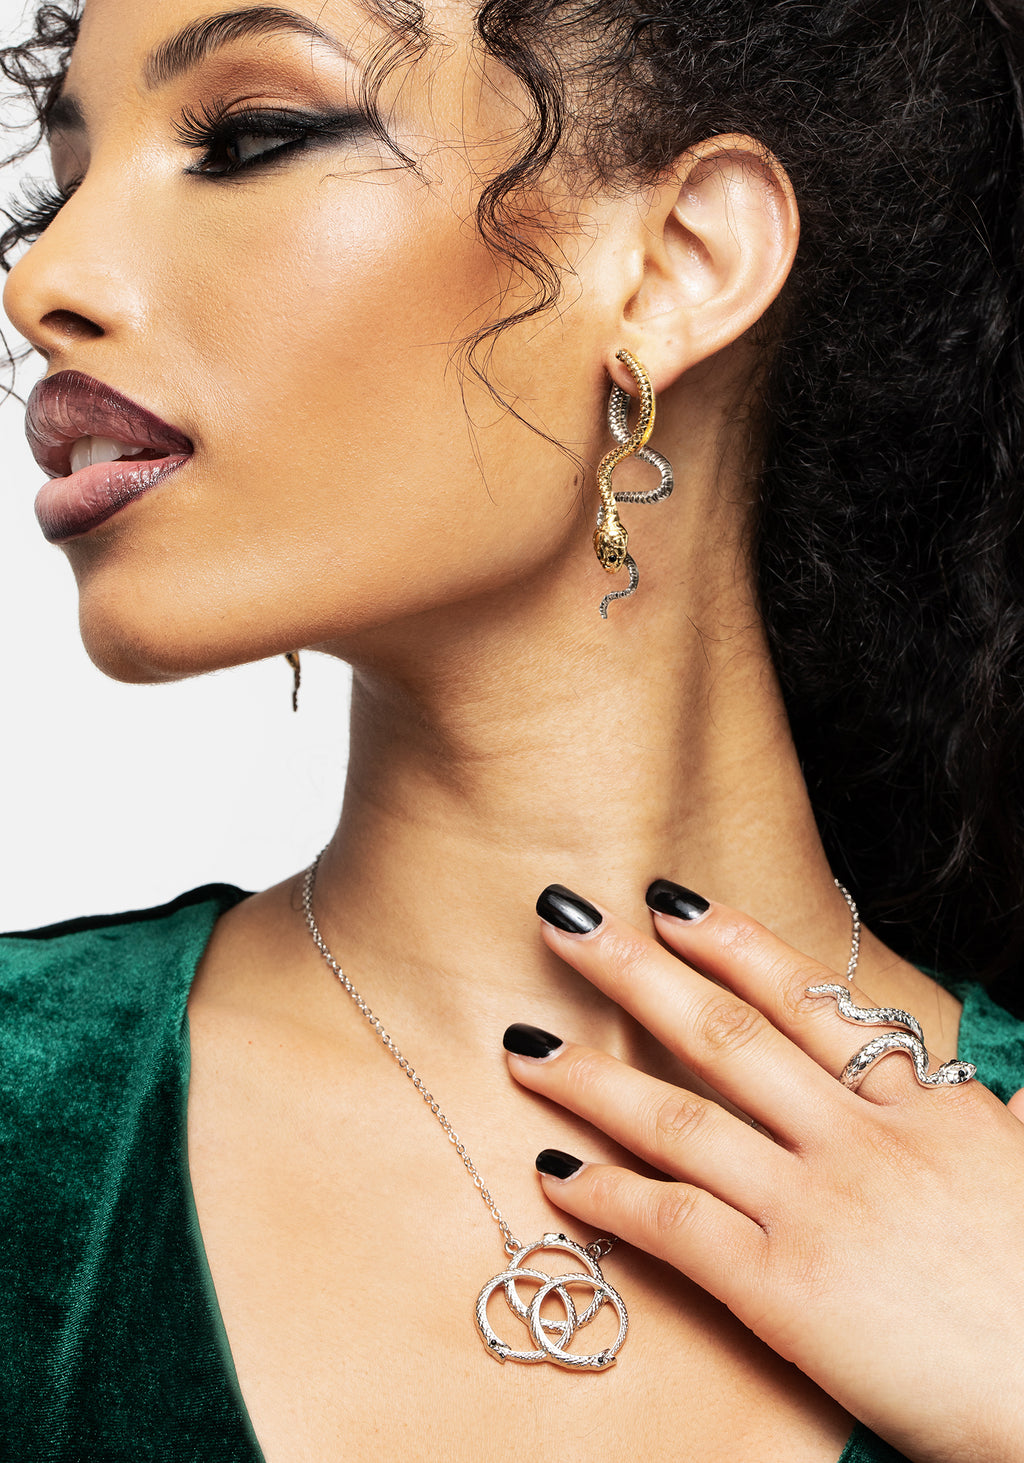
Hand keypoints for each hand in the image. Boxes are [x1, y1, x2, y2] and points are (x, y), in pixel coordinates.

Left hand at [504, 881, 1023, 1462]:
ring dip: (591, 1076)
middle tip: (564, 921)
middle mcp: (860, 1140)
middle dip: (633, 970)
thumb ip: (1001, 1118)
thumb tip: (1011, 1085)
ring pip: (680, 1119)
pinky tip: (556, 1172)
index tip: (669, 903)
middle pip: (724, 1034)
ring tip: (526, 1047)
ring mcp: (817, 1209)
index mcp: (926, 1107)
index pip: (808, 1001)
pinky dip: (609, 1194)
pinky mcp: (785, 1291)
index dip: (732, 942)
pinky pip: (676, 1224)